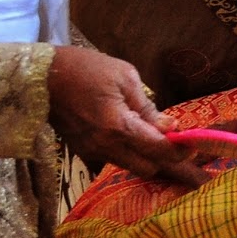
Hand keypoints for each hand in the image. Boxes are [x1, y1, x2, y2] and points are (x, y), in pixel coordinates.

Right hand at [45, 47, 210, 187]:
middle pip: (147, 168)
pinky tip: (131, 135)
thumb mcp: (125, 78)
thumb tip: (170, 127)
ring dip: (146, 156)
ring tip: (154, 135)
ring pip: (130, 166)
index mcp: (118, 126)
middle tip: (176, 140)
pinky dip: (128, 153)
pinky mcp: (82, 151)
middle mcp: (105, 146)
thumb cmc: (87, 69)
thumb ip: (148, 107)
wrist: (43, 77)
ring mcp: (91, 151)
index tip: (193, 143)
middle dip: (165, 157)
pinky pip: (113, 160)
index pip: (158, 150)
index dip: (180, 150)